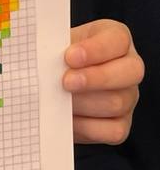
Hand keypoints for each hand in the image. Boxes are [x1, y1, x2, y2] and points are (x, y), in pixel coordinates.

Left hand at [62, 20, 143, 143]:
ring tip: (59, 100)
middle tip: (65, 82)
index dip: (96, 49)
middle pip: (130, 71)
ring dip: (84, 103)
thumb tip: (39, 55)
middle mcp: (129, 67)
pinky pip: (113, 130)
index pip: (118, 40)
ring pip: (117, 102)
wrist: (52, 85)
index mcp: (116, 39)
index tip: (70, 56)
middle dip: (95, 78)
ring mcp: (128, 97)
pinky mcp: (121, 124)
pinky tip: (67, 119)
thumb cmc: (57, 59)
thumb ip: (53, 47)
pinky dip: (87, 127)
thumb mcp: (57, 45)